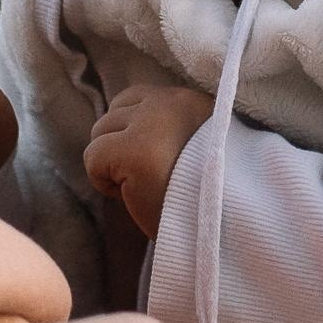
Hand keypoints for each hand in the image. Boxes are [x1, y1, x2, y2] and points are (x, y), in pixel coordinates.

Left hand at [82, 80, 215, 236]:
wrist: (230, 223)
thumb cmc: (212, 196)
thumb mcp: (200, 148)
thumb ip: (172, 131)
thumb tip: (125, 131)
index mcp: (190, 100)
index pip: (134, 99)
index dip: (131, 131)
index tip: (150, 161)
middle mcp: (171, 102)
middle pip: (112, 114)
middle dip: (118, 147)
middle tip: (147, 178)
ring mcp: (152, 122)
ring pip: (99, 133)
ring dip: (112, 165)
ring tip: (143, 187)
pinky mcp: (134, 149)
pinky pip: (92, 158)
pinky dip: (104, 182)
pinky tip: (133, 196)